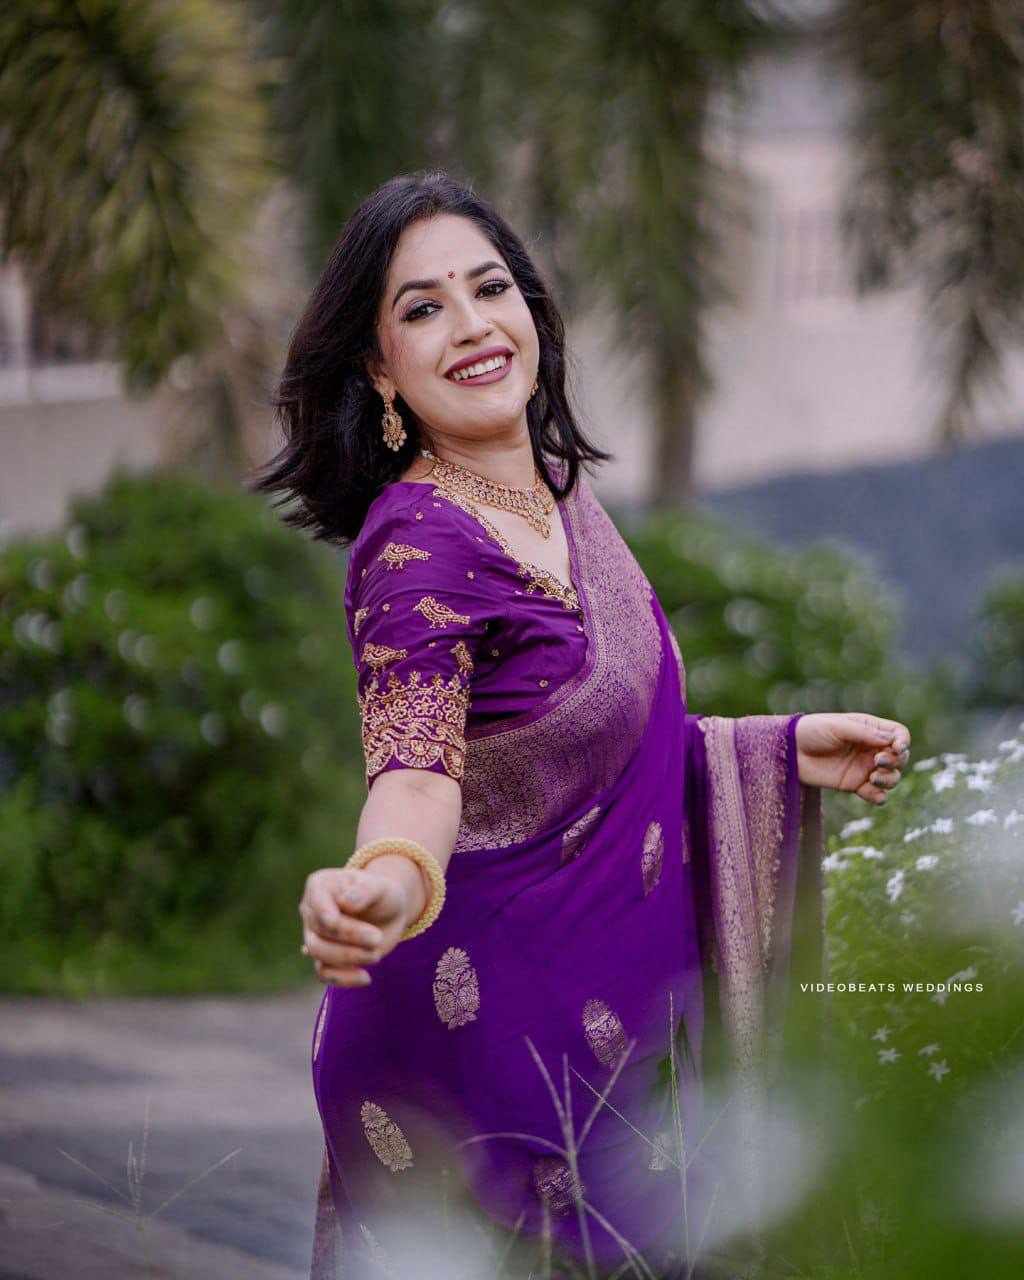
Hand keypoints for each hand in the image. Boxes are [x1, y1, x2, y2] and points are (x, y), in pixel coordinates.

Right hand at [298, 865, 411, 986]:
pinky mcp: (324, 957)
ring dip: (348, 958)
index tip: (348, 928)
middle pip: (319, 932)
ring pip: (318, 953)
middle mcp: (311, 910)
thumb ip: (365, 891)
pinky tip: (366, 977)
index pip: (319, 908)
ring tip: (376, 955)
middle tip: (378, 938)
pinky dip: (343, 979)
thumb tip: (345, 902)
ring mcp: (314, 934)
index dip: (334, 922)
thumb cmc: (382, 895)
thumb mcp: (381, 887)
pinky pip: (323, 973)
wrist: (389, 913)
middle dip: (350, 939)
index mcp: (319, 886)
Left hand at [795, 711, 911, 804]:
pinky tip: (870, 793)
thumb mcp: (836, 727)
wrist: (789, 752)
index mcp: (869, 729)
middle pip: (900, 758)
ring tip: (872, 778)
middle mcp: (871, 748)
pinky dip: (879, 796)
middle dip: (896, 761)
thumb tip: (891, 740)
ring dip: (890, 780)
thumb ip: (863, 733)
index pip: (898, 734)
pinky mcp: (855, 784)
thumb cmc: (811, 732)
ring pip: (892, 777)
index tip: (897, 748)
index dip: (903, 741)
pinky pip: (876, 794)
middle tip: (877, 761)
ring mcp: (864, 767)